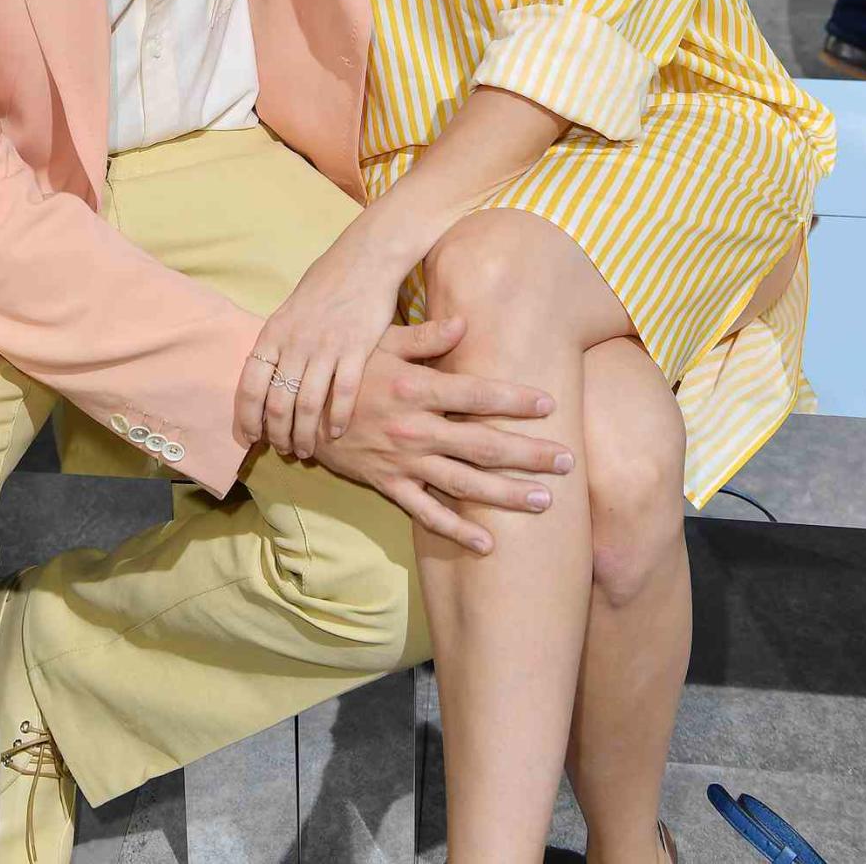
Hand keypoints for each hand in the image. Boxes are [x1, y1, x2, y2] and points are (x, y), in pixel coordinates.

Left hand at [237, 215, 405, 458]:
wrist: (364, 260)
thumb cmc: (326, 283)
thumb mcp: (290, 309)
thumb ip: (279, 342)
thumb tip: (267, 375)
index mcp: (273, 333)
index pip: (250, 386)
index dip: (247, 418)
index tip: (250, 438)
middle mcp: (295, 343)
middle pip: (278, 404)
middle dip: (278, 434)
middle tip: (283, 449)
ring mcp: (325, 347)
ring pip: (308, 405)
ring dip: (305, 434)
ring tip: (307, 450)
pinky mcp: (355, 349)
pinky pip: (342, 393)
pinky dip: (337, 418)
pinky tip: (335, 432)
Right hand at [309, 319, 573, 553]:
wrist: (298, 410)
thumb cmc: (347, 369)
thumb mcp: (380, 343)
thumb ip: (424, 338)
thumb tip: (465, 322)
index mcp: (417, 390)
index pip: (477, 393)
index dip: (515, 399)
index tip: (551, 403)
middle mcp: (415, 429)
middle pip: (483, 444)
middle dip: (529, 454)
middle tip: (567, 460)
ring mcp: (403, 462)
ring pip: (465, 483)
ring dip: (507, 494)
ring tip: (546, 500)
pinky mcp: (389, 485)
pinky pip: (427, 513)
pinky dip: (458, 530)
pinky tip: (488, 543)